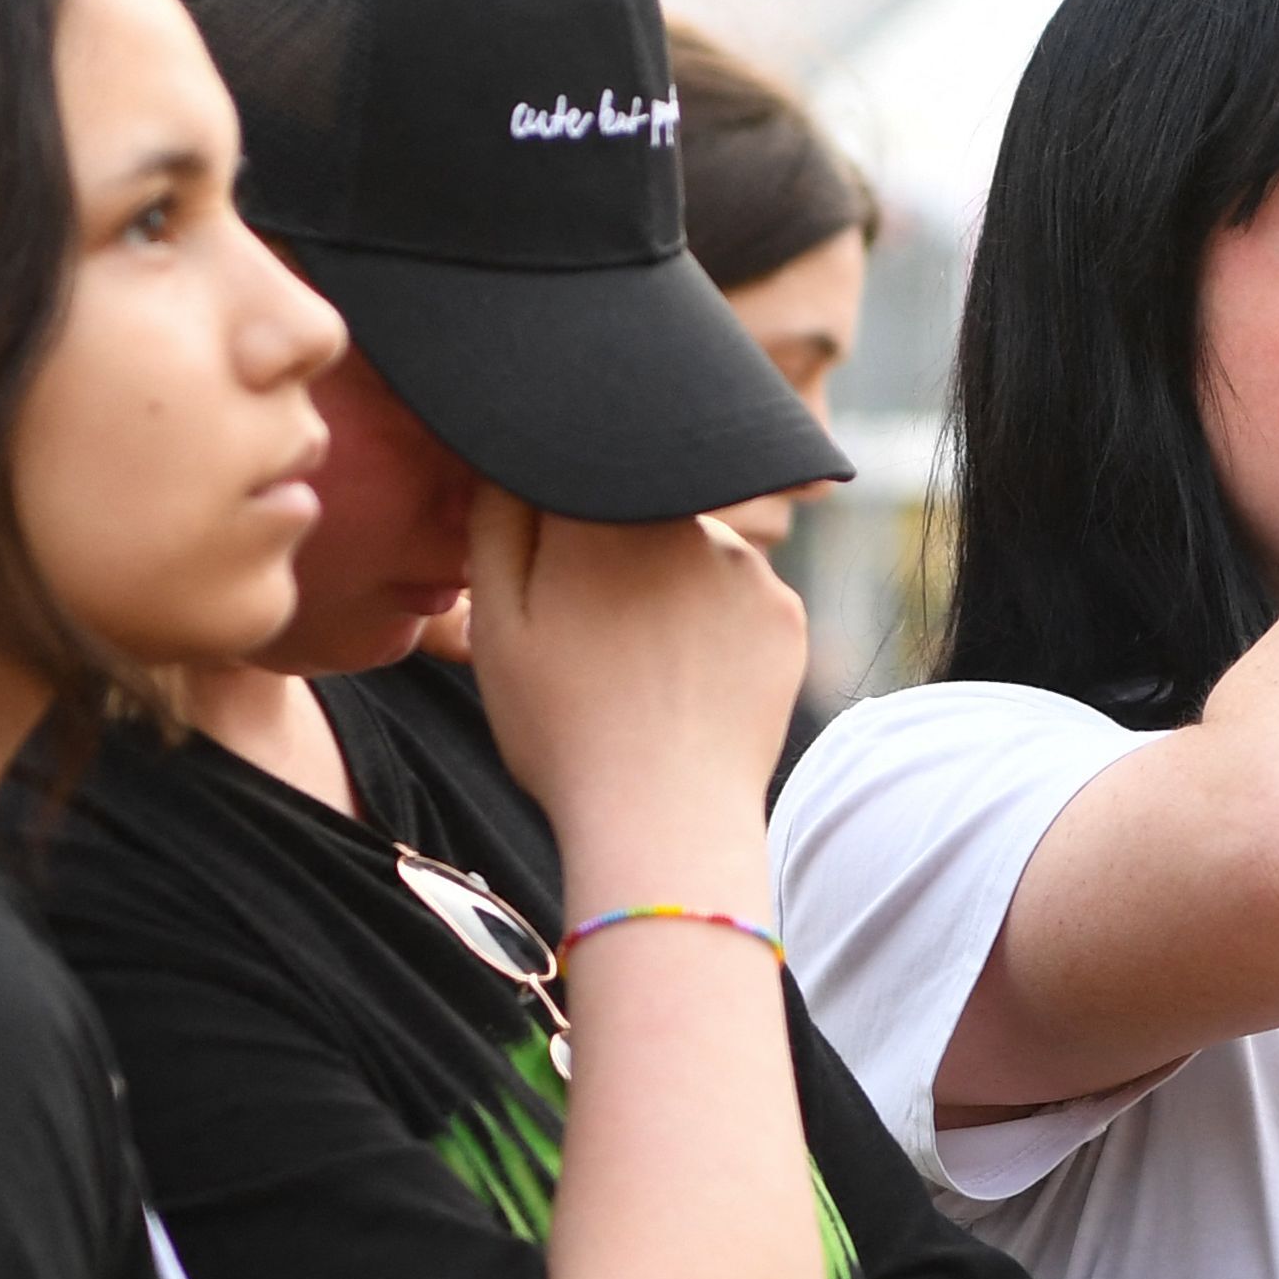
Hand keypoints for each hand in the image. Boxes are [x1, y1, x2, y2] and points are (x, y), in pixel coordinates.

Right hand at [452, 479, 803, 831]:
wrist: (663, 819)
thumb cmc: (562, 729)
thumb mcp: (494, 625)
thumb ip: (496, 521)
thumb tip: (514, 459)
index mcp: (598, 508)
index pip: (572, 477)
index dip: (553, 528)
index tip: (551, 585)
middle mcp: (683, 517)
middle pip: (636, 510)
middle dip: (613, 555)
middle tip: (595, 638)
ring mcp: (746, 565)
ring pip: (692, 554)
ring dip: (668, 587)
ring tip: (642, 667)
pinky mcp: (784, 613)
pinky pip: (738, 599)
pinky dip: (714, 628)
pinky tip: (687, 682)